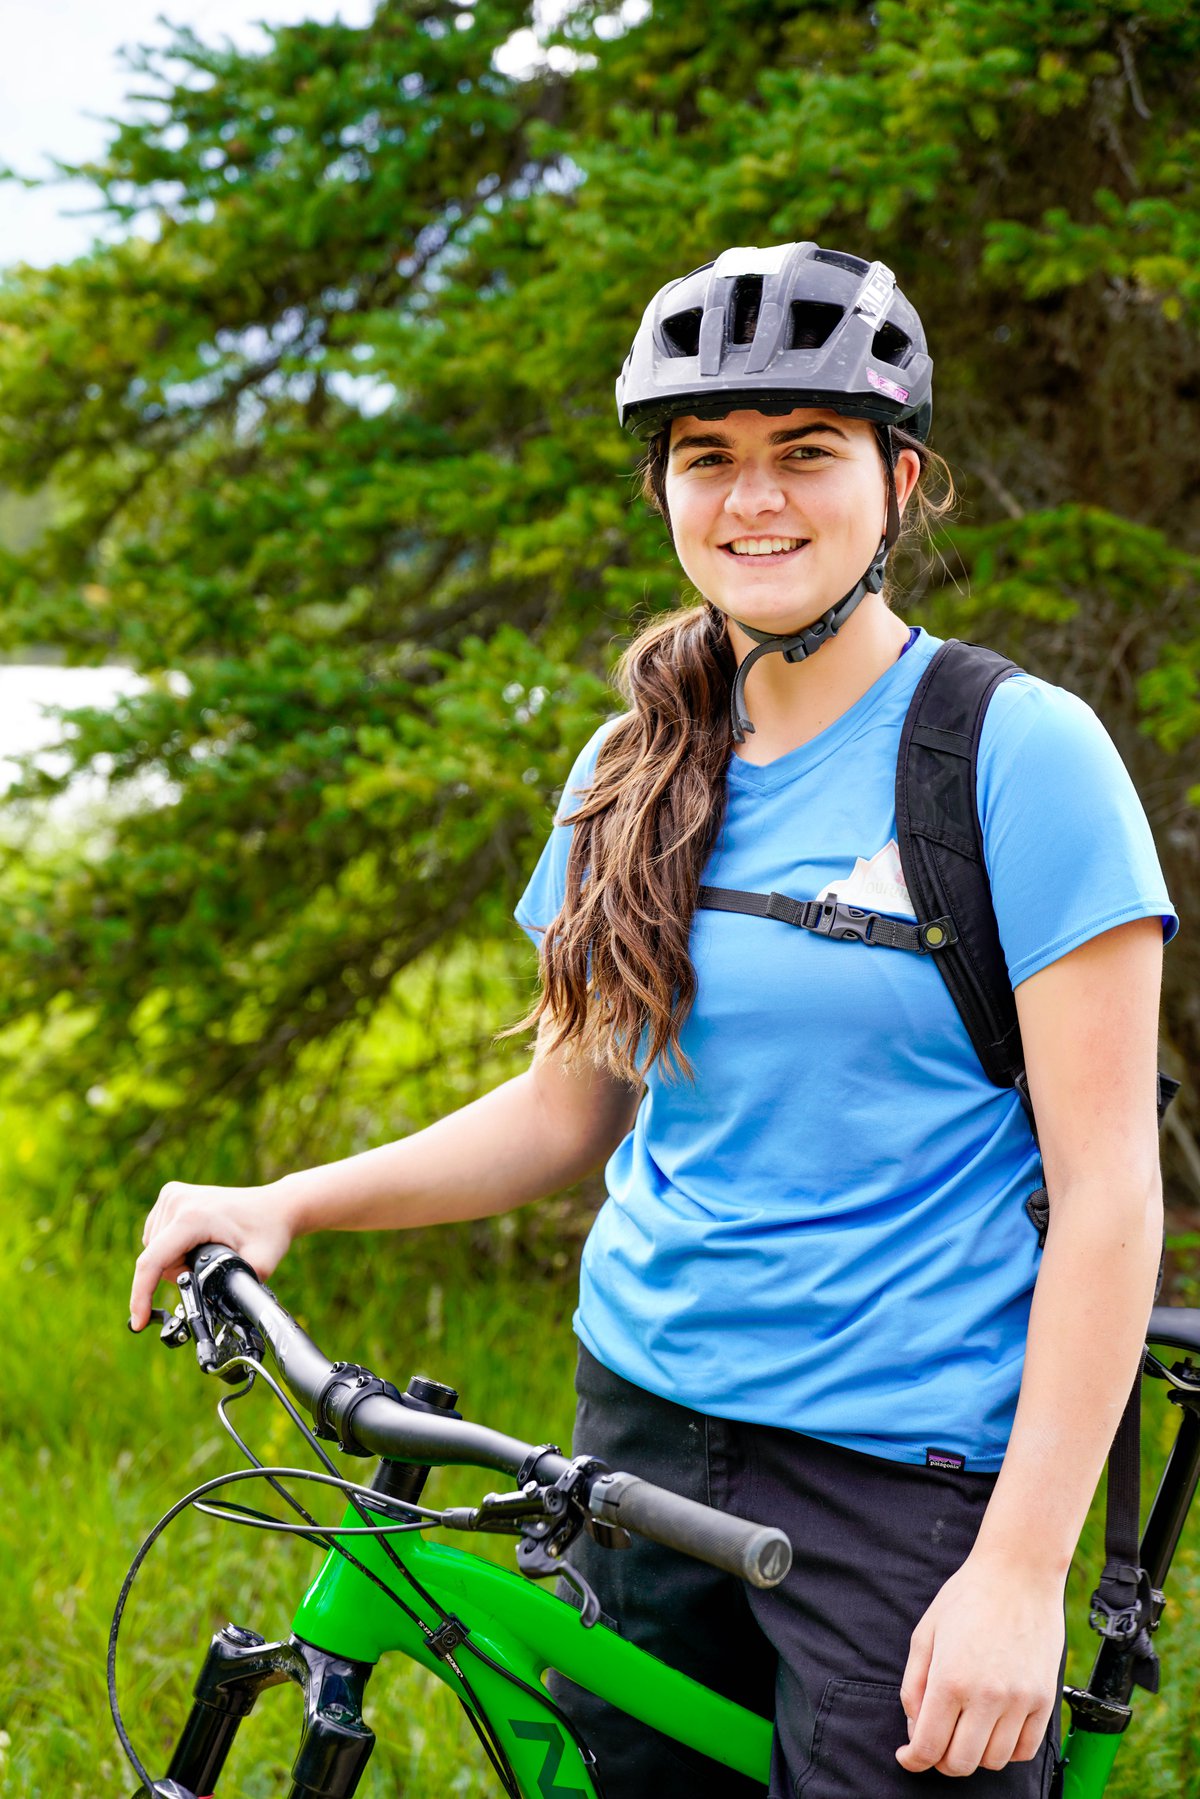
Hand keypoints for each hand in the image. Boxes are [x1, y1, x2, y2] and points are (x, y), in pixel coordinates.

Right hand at [129, 1179, 296, 1330]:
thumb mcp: (260, 1266)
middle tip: (210, 1269)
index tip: (138, 1322)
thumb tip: (221, 1312)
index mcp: (194, 1218)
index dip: (141, 1296)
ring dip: (174, 1261)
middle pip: (155, 1259)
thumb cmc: (269, 1233)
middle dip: (178, 1274)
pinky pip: (157, 1235)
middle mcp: (178, 1201)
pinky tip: (198, 1242)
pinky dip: (172, 1247)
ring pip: (154, 1248)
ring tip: (207, 1252)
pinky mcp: (171, 1195)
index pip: (153, 1261)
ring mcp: (173, 1195)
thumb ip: (237, 1290)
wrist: (275, 1206)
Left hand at [897, 1550, 1063, 1776]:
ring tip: (966, 1730)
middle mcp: (987, 1696)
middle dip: (940, 1760)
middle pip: (960, 1763)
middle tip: (935, 1742)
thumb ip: (913, 1685)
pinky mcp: (1045, 1700)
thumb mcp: (925, 1634)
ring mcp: (1020, 1700)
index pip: (928, 1746)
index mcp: (950, 1679)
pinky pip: (1025, 1750)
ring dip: (974, 1755)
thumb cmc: (967, 1598)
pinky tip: (994, 1729)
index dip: (913, 1759)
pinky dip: (1006, 1750)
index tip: (908, 1757)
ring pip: (993, 1761)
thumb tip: (914, 1729)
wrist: (1018, 1573)